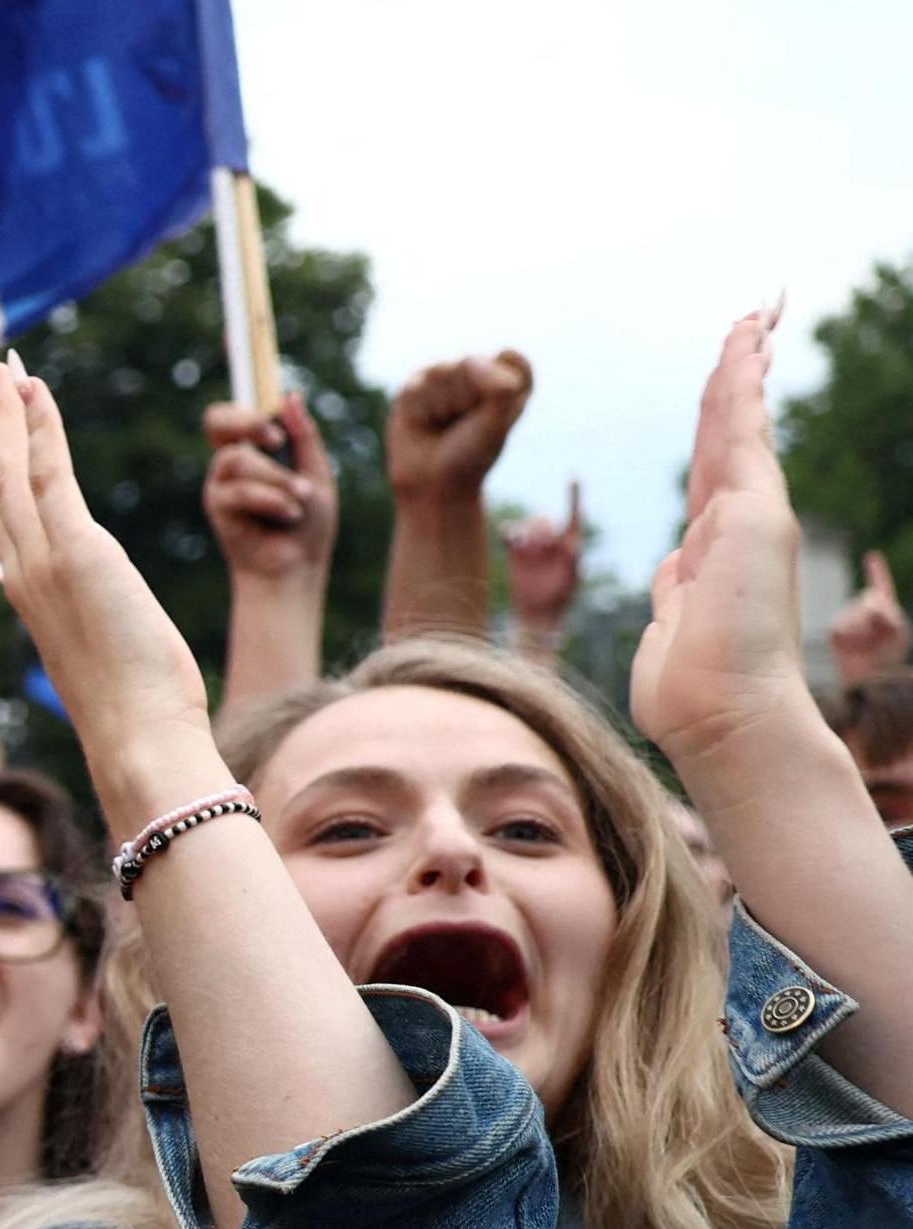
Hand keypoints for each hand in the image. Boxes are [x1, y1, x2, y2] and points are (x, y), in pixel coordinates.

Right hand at [0, 344, 208, 827]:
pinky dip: (38, 426)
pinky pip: (48, 475)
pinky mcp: (76, 553)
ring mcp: (43, 560)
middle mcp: (20, 568)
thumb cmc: (125, 701)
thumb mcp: (78, 639)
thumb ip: (43, 598)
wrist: (136, 737)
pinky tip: (32, 386)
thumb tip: (8, 577)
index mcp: (22, 585)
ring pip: (5, 467)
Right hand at [202, 394, 336, 584]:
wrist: (297, 569)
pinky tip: (289, 515)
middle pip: (216, 420)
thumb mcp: (315, 473)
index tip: (280, 427)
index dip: (249, 408)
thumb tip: (289, 396)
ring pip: (239, 459)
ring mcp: (221, 484)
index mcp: (255, 451)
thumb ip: (304, 437)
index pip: (236, 414)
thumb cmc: (308, 526)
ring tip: (301, 500)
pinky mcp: (217, 507)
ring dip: (277, 478)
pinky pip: (240, 490)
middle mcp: (232, 463)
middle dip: (246, 422)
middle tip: (275, 440)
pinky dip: (272, 500)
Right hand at [387, 351, 532, 502]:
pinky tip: (422, 424)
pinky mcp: (415, 386)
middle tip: (463, 425)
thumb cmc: (470, 456)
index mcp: (509, 382)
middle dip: (467, 399)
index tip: (495, 417)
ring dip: (442, 406)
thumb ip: (499, 389)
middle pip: (473, 363)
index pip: (512, 361)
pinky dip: (420, 411)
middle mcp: (477, 374)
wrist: (431, 484)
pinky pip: (417, 386)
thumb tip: (471, 360)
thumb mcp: (496, 425)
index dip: (502, 389)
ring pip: (442, 372)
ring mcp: (444, 377)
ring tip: (442, 425)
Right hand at [504, 480, 585, 633]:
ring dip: (526, 532)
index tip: (573, 476)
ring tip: (523, 546)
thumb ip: (574, 563)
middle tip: (541, 545)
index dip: (573, 496)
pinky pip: (510, 535)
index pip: (574, 515)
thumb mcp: (571, 582)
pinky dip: (509, 533)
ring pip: (527, 526)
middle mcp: (551, 542)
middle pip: (545, 521)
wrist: (537, 614)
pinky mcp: (515, 553)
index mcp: (570, 544)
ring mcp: (532, 547)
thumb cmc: (559, 599)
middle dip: (542, 530)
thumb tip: (573, 546)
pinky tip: (509, 540)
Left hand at [632, 313, 813, 767]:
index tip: (727, 381)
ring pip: (738, 421)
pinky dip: (739, 382)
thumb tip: (674, 571)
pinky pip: (740, 429)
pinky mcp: (755, 511)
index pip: (712, 468)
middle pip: (731, 432)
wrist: (722, 718)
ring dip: (742, 363)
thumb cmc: (691, 692)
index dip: (716, 421)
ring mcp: (751, 514)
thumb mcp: (671, 626)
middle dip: (739, 375)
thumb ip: (675, 590)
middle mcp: (739, 523)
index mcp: (713, 548)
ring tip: (753, 313)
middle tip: (753, 322)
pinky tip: (743, 341)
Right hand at [830, 550, 909, 685]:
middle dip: (875, 615)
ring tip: (867, 645)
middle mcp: (865, 612)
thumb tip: (868, 600)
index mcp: (886, 611)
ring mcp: (849, 620)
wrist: (869, 681)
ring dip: (863, 629)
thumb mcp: (898, 633)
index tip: (872, 557)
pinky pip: (840, 626)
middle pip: (868, 599)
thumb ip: (889, 612)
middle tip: (879, 636)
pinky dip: (850, 636)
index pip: (881, 586)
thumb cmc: (888, 659)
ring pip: (854, 613)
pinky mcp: (836, 632)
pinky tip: (852, 648)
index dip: (876, 571)